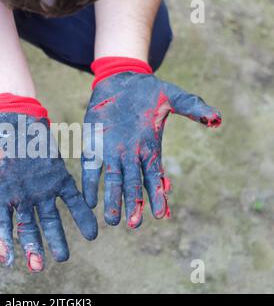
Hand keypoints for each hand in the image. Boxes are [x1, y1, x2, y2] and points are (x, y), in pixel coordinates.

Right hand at [0, 94, 97, 271]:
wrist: (13, 116)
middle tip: (37, 266)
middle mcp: (22, 197)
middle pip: (28, 227)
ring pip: (50, 219)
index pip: (2, 222)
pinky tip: (90, 229)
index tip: (7, 259)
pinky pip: (72, 198)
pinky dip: (81, 213)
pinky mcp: (59, 177)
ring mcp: (42, 189)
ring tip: (62, 256)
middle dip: (32, 246)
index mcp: (1, 194)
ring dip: (56, 237)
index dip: (3, 240)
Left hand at [82, 57, 220, 227]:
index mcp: (150, 149)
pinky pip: (91, 168)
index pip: (155, 177)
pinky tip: (89, 202)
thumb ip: (192, 107)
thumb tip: (217, 119)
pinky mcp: (93, 145)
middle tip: (133, 224)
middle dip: (134, 204)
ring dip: (112, 200)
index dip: (158, 195)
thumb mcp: (171, 96)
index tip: (161, 214)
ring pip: (113, 180)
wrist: (119, 80)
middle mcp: (131, 156)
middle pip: (133, 184)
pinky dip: (90, 184)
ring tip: (111, 219)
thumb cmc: (147, 91)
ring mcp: (111, 153)